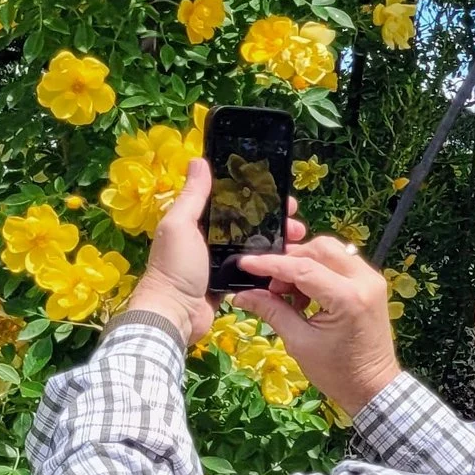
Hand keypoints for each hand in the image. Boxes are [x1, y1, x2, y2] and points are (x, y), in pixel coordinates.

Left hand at [130, 160, 309, 346]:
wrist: (175, 314)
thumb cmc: (175, 266)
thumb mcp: (180, 225)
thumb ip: (193, 196)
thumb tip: (199, 160)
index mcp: (197, 222)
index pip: (232, 202)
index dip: (256, 195)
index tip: (281, 194)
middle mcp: (211, 239)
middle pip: (250, 222)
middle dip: (274, 220)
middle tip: (296, 221)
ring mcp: (223, 261)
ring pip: (257, 245)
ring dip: (278, 241)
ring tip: (299, 241)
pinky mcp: (233, 281)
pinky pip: (257, 267)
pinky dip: (272, 263)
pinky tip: (289, 259)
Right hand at [232, 237, 403, 416]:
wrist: (372, 386)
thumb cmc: (336, 371)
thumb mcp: (299, 342)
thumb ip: (273, 311)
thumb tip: (242, 294)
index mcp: (348, 298)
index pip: (303, 268)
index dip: (270, 264)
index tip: (245, 263)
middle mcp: (365, 281)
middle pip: (321, 249)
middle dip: (290, 261)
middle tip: (271, 286)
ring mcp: (372, 280)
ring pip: (332, 252)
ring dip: (305, 264)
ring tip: (287, 293)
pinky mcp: (372, 284)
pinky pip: (341, 264)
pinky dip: (319, 271)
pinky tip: (305, 295)